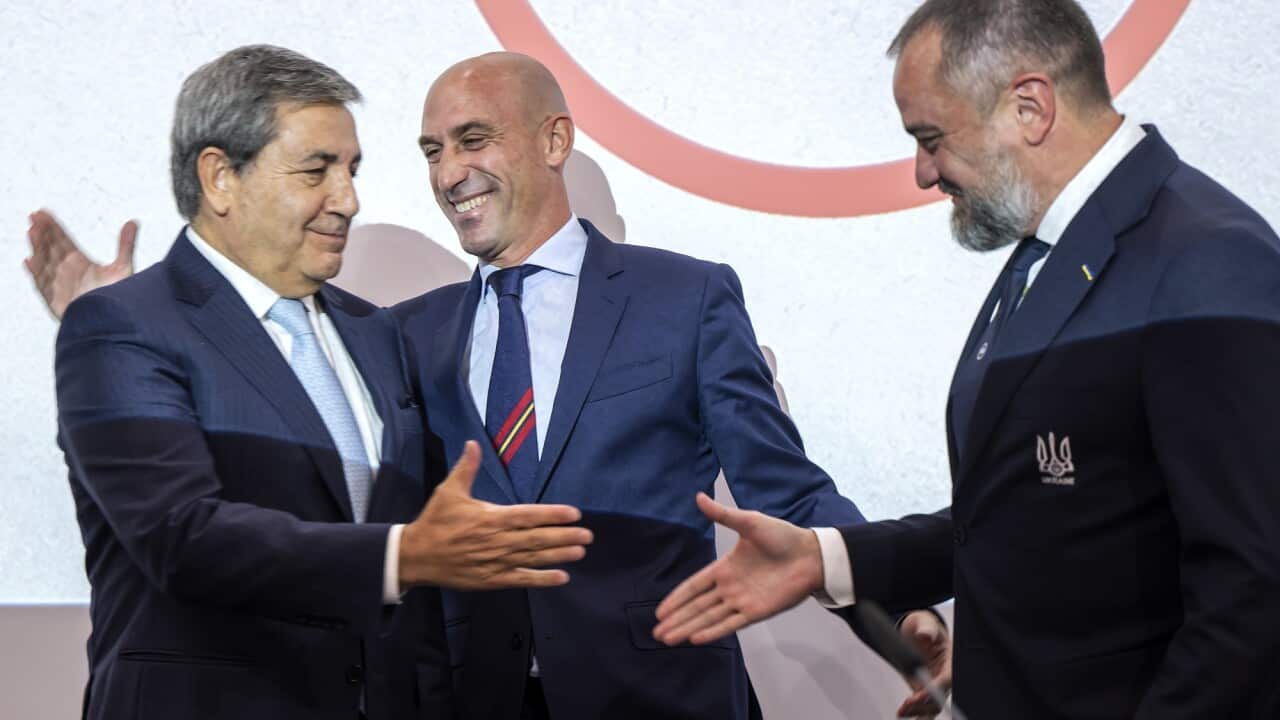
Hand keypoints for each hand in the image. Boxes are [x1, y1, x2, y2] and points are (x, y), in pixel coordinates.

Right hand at [25, 209, 136, 318]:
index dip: (52, 227)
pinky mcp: (57, 301)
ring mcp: (60, 286)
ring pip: (45, 264)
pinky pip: (43, 286)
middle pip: (51, 249)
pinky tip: (30, 261)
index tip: (42, 212)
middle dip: (42, 233)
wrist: (116, 324)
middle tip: (35, 217)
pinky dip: (36, 274)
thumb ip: (126, 245)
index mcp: (79, 263)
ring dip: (37, 248)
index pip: (62, 241)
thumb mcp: (123, 267)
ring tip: (32, 232)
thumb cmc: (117, 299)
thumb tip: (133, 222)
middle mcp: (67, 272)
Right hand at [398, 441, 592, 589]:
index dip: (553, 514)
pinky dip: (542, 579)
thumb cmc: (435, 521)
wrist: (416, 555)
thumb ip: (466, 468)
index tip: (574, 513)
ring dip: (559, 555)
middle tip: (588, 535)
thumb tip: (473, 442)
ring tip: (580, 551)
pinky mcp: (492, 579)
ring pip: (533, 558)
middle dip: (565, 536)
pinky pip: (521, 579)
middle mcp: (498, 540)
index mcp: (491, 517)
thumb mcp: (448, 491)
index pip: (529, 515)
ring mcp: (496, 562)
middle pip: (537, 538)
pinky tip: (561, 578)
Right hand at [652, 492, 822, 645]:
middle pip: (697, 606)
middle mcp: (730, 587)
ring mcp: (742, 601)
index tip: (659, 610)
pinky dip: (713, 631)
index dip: (677, 598)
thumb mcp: (749, 522)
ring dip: (688, 628)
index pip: (694, 586)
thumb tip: (698, 497)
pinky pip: (730, 624)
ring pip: (708, 617)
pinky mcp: (756, 612)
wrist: (811, 554)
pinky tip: (695, 639)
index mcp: (725, 567)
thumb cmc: (782, 536)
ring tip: (668, 639)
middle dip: (676, 619)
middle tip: (656, 632)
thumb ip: (723, 514)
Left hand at [896, 609, 951, 717]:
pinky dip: (915, 712)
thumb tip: (925, 635)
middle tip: (906, 704)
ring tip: (902, 711)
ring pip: (932, 706)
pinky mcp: (925, 690)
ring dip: (918, 711)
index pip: (947, 678)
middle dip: (924, 703)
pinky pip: (924, 706)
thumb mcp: (924, 623)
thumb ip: (926, 628)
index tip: (920, 695)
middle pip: (940, 696)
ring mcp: (935, 685)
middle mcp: (945, 676)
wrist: (916, 633)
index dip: (936, 688)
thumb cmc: (924, 627)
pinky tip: (903, 713)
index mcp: (950, 660)